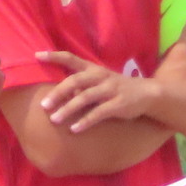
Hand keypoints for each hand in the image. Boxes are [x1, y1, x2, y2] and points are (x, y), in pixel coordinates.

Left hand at [36, 52, 162, 132]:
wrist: (148, 93)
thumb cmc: (117, 88)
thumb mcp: (99, 81)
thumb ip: (81, 86)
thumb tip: (57, 94)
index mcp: (94, 69)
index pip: (71, 58)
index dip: (54, 56)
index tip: (37, 56)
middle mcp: (100, 76)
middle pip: (75, 80)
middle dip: (58, 92)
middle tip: (43, 105)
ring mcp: (110, 90)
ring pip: (85, 98)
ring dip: (68, 109)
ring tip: (54, 119)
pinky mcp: (118, 104)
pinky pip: (99, 113)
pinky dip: (85, 121)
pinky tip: (74, 129)